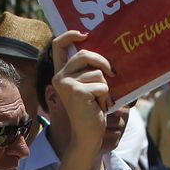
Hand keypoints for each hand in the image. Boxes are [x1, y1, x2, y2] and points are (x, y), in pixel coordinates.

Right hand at [51, 30, 114, 158]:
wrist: (87, 136)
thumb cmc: (91, 110)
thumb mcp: (87, 86)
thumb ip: (88, 71)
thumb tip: (105, 53)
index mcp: (60, 74)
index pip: (58, 45)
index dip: (70, 34)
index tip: (85, 34)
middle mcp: (59, 77)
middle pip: (84, 54)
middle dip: (103, 62)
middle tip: (112, 73)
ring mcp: (66, 84)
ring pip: (97, 72)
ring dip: (105, 87)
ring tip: (99, 101)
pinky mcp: (77, 92)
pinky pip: (102, 86)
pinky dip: (106, 97)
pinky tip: (99, 107)